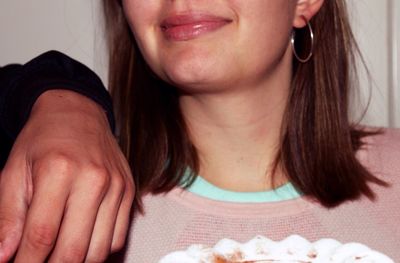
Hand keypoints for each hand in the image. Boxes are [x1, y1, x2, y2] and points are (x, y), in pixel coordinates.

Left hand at [0, 90, 134, 261]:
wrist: (78, 114)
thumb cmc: (44, 139)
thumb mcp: (14, 170)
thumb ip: (7, 215)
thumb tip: (4, 254)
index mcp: (59, 170)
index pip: (42, 234)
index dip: (26, 262)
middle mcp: (94, 179)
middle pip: (74, 250)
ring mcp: (116, 186)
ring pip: (98, 251)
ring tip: (58, 256)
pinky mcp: (128, 192)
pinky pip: (117, 238)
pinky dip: (97, 251)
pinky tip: (80, 242)